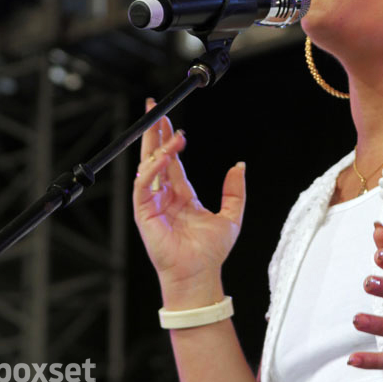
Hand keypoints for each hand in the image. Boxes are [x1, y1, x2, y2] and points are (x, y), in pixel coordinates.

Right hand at [133, 98, 245, 304]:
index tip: (172, 119)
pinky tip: (163, 157)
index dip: (171, 139)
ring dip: (157, 147)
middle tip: (154, 108)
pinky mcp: (143, 213)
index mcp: (181, 195)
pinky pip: (142, 186)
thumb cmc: (211, 252)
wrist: (200, 274)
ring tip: (171, 132)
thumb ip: (235, 191)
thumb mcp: (231, 216)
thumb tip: (239, 167)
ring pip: (147, 167)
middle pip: (155, 156)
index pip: (172, 161)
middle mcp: (164, 196)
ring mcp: (152, 204)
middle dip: (153, 133)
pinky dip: (151, 170)